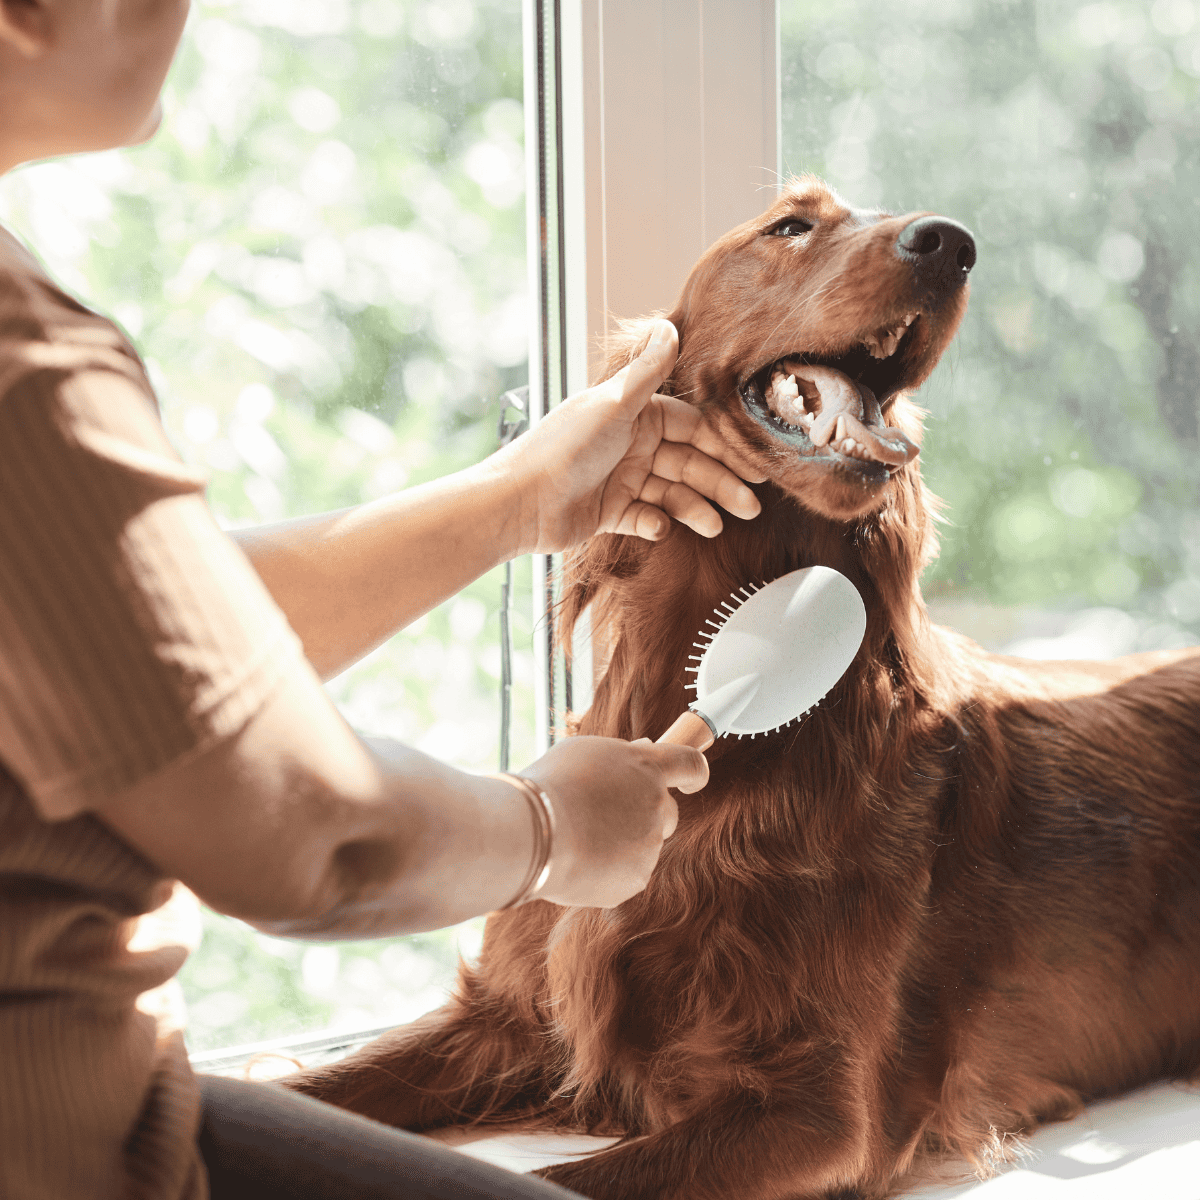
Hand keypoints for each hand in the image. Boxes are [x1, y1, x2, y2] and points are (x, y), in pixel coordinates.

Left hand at [501, 319, 764, 553]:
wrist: (519, 501)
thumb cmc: (563, 448)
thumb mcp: (612, 404)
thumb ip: (646, 370)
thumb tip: (668, 325)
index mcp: (634, 415)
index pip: (691, 428)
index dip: (722, 446)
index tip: (751, 464)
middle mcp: (630, 445)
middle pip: (688, 464)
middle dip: (719, 483)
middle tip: (749, 505)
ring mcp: (620, 480)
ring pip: (672, 494)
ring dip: (696, 508)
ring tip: (716, 526)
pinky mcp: (609, 512)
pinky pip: (645, 518)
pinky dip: (656, 523)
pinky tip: (662, 528)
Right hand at [518, 735, 707, 908]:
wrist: (531, 833)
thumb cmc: (549, 786)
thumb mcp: (584, 754)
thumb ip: (621, 755)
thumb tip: (646, 747)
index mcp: (646, 766)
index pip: (690, 764)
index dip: (694, 773)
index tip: (691, 781)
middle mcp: (657, 804)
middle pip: (667, 811)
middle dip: (646, 814)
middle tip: (608, 816)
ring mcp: (650, 844)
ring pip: (642, 844)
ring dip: (619, 842)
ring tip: (576, 838)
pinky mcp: (637, 877)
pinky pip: (626, 872)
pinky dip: (606, 869)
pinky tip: (578, 860)